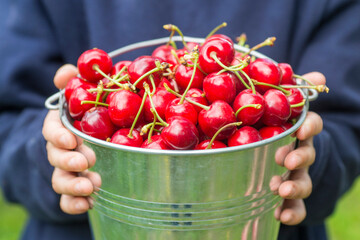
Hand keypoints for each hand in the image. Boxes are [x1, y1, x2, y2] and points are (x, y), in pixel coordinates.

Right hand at [42, 64, 100, 213]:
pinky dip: (75, 204)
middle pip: (56, 157)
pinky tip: (89, 204)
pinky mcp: (76, 186)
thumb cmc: (88, 113)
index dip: (58, 135)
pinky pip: (69, 199)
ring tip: (92, 185)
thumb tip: (67, 73)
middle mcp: (60, 149)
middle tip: (87, 161)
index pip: (52, 130)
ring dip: (74, 184)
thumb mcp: (82, 94)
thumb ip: (73, 82)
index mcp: (61, 127)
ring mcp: (67, 169)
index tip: (71, 139)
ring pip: (61, 180)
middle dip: (69, 160)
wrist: (97, 137)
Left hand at [271, 72, 324, 224]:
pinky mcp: (288, 197)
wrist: (276, 158)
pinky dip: (290, 213)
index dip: (309, 127)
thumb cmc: (275, 128)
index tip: (300, 130)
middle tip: (286, 161)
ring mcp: (295, 176)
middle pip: (307, 156)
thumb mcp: (280, 109)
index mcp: (297, 132)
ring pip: (302, 182)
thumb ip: (294, 92)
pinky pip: (293, 207)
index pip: (310, 126)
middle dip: (299, 158)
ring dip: (294, 187)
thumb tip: (319, 76)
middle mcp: (299, 154)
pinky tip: (279, 216)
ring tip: (280, 189)